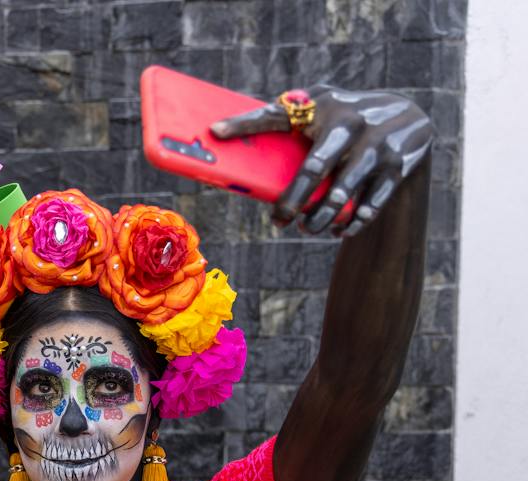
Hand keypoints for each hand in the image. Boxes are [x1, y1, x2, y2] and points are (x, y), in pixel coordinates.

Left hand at [211, 84, 432, 236]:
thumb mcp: (320, 109)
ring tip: (307, 229)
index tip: (215, 132)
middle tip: (278, 221)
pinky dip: (351, 224)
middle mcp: (352, 122)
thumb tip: (226, 138)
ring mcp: (377, 145)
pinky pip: (369, 206)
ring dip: (318, 220)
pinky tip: (338, 230)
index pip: (277, 114)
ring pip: (340, 195)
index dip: (245, 123)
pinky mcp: (398, 166)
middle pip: (312, 170)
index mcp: (323, 105)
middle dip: (291, 203)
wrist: (411, 119)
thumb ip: (285, 119)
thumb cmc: (345, 119)